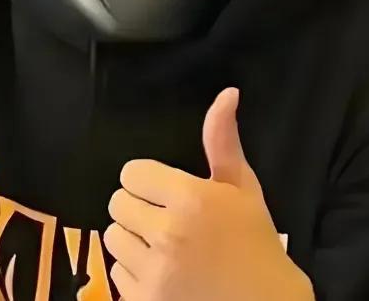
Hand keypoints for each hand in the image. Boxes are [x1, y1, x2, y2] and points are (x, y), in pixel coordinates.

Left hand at [105, 88, 314, 300]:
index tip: (167, 193)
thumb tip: (227, 93)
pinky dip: (135, 274)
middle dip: (139, 208)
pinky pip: (117, 274)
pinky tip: (164, 275)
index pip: (132, 173)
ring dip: (133, 240)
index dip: (148, 181)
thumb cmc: (255, 244)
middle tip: (166, 220)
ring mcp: (155, 273)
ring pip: (113, 238)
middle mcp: (168, 234)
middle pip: (118, 203)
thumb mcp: (242, 188)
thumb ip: (222, 140)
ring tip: (163, 247)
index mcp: (190, 199)